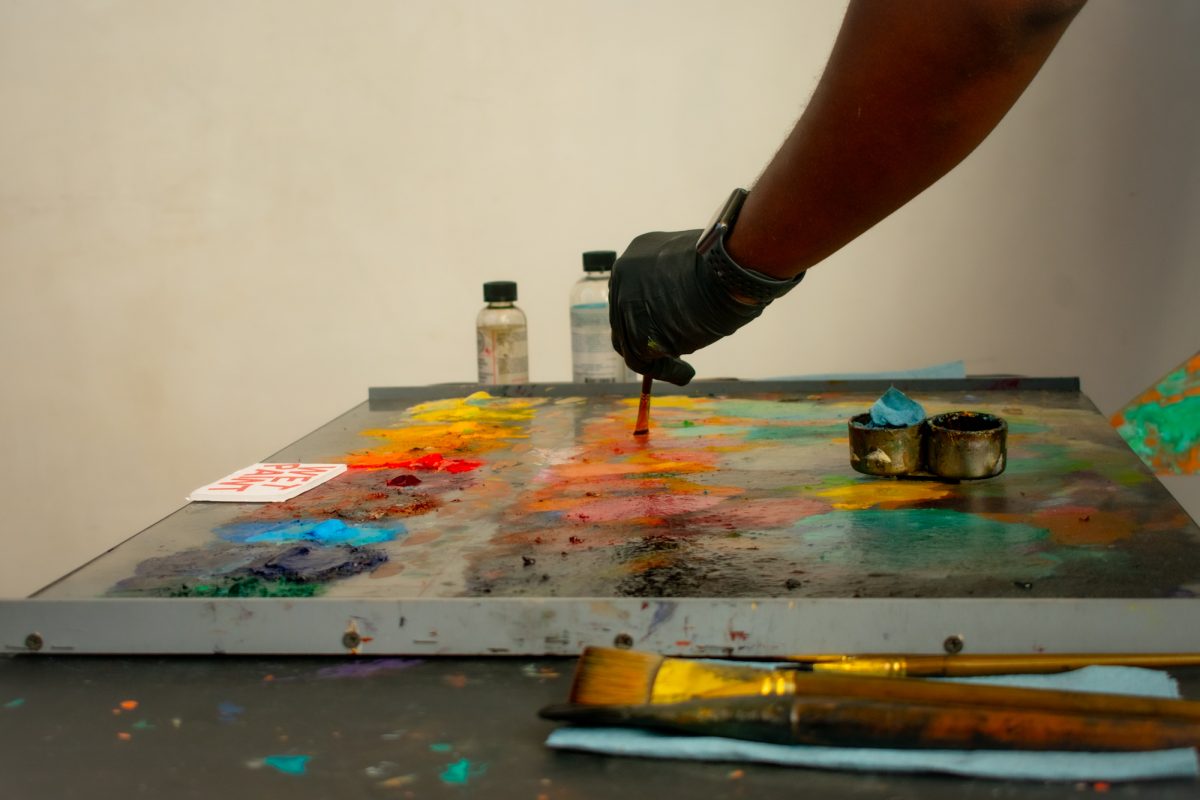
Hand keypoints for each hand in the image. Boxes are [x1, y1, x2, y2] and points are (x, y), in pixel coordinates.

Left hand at [608, 229, 794, 385]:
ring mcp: (626, 304)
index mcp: (636, 255)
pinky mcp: (636, 331)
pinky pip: (642, 360)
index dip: (648, 313)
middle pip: (624, 317)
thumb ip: (678, 282)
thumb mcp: (692, 266)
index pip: (633, 292)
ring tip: (683, 370)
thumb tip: (680, 308)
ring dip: (657, 359)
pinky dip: (666, 371)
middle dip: (648, 336)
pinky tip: (685, 374)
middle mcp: (622, 276)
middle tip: (672, 351)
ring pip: (630, 341)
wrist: (728, 271)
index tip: (665, 327)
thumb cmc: (725, 266)